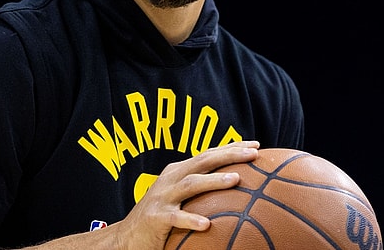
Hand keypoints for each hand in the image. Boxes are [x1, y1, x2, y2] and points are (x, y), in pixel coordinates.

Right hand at [114, 140, 259, 249]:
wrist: (127, 237)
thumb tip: (237, 187)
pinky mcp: (155, 217)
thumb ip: (202, 190)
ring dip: (214, 180)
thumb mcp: (180, 198)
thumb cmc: (161, 217)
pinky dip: (190, 220)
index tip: (256, 145)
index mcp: (178, 171)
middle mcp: (170, 179)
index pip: (208, 154)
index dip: (231, 147)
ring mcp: (162, 197)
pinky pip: (175, 218)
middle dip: (229, 155)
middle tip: (253, 154)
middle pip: (203, 161)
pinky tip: (207, 225)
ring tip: (236, 179)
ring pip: (191, 184)